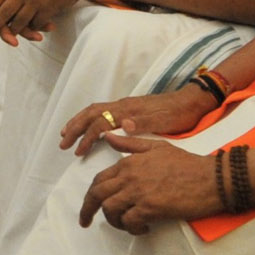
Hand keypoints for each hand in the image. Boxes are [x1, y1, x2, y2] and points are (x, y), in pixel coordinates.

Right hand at [59, 89, 218, 156]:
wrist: (191, 102)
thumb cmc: (179, 115)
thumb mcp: (165, 121)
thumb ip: (144, 122)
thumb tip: (123, 125)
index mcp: (128, 110)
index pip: (100, 123)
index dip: (87, 137)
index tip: (79, 152)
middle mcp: (123, 106)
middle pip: (91, 113)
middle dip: (74, 127)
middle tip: (63, 143)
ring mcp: (125, 106)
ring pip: (94, 110)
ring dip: (78, 122)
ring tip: (66, 133)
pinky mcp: (128, 108)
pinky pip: (101, 111)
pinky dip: (89, 119)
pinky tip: (88, 127)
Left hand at [79, 135, 224, 232]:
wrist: (213, 178)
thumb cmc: (188, 164)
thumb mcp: (157, 147)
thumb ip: (130, 144)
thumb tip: (107, 137)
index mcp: (129, 162)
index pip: (99, 180)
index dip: (90, 194)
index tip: (88, 206)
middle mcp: (129, 176)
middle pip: (97, 195)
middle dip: (87, 210)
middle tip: (85, 222)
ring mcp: (139, 192)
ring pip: (110, 210)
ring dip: (114, 221)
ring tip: (126, 225)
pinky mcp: (151, 207)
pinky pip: (129, 222)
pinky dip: (131, 228)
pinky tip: (142, 228)